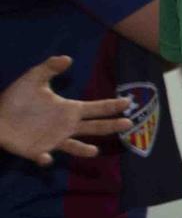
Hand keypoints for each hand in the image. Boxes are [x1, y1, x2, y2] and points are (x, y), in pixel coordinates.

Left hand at [0, 56, 132, 164]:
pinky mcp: (38, 151)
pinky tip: (45, 157)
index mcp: (70, 110)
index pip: (97, 108)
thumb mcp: (33, 79)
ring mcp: (54, 140)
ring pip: (74, 147)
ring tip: (93, 151)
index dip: (112, 105)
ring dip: (83, 150)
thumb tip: (68, 58)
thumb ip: (49, 68)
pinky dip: (45, 159)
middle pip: (95, 127)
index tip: (128, 102)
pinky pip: (44, 157)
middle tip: (128, 123)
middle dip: (111, 126)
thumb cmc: (17, 100)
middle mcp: (68, 127)